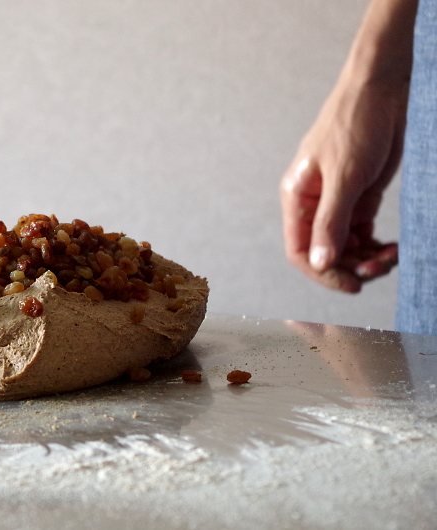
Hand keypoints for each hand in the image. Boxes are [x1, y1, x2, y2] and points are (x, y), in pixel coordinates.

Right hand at [280, 75, 403, 292]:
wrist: (381, 91)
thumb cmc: (354, 124)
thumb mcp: (344, 177)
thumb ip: (330, 222)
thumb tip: (320, 261)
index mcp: (297, 198)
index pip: (299, 250)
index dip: (322, 272)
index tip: (352, 284)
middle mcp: (313, 205)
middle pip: (324, 253)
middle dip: (351, 266)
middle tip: (381, 266)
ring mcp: (337, 203)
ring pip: (345, 247)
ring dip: (367, 258)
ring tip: (391, 254)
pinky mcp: (359, 198)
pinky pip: (362, 234)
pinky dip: (376, 246)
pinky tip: (391, 247)